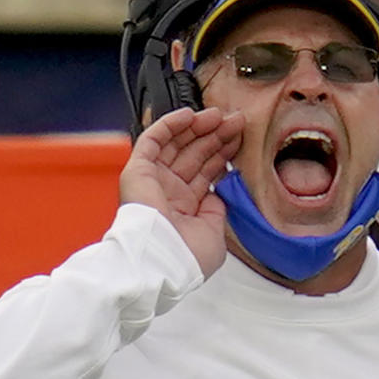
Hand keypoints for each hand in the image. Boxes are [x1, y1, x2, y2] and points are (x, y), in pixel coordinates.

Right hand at [120, 107, 242, 276]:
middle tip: (236, 122)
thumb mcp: (214, 232)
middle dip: (216, 137)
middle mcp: (169, 193)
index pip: (206, 173)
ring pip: (177, 145)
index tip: (240, 139)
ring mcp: (154, 181)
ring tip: (220, 115)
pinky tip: (190, 115)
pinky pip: (153, 139)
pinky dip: (170, 125)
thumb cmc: (186, 257)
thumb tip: (219, 190)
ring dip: (198, 128)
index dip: (223, 154)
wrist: (162, 262)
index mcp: (186, 209)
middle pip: (195, 155)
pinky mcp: (138, 171)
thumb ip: (217, 209)